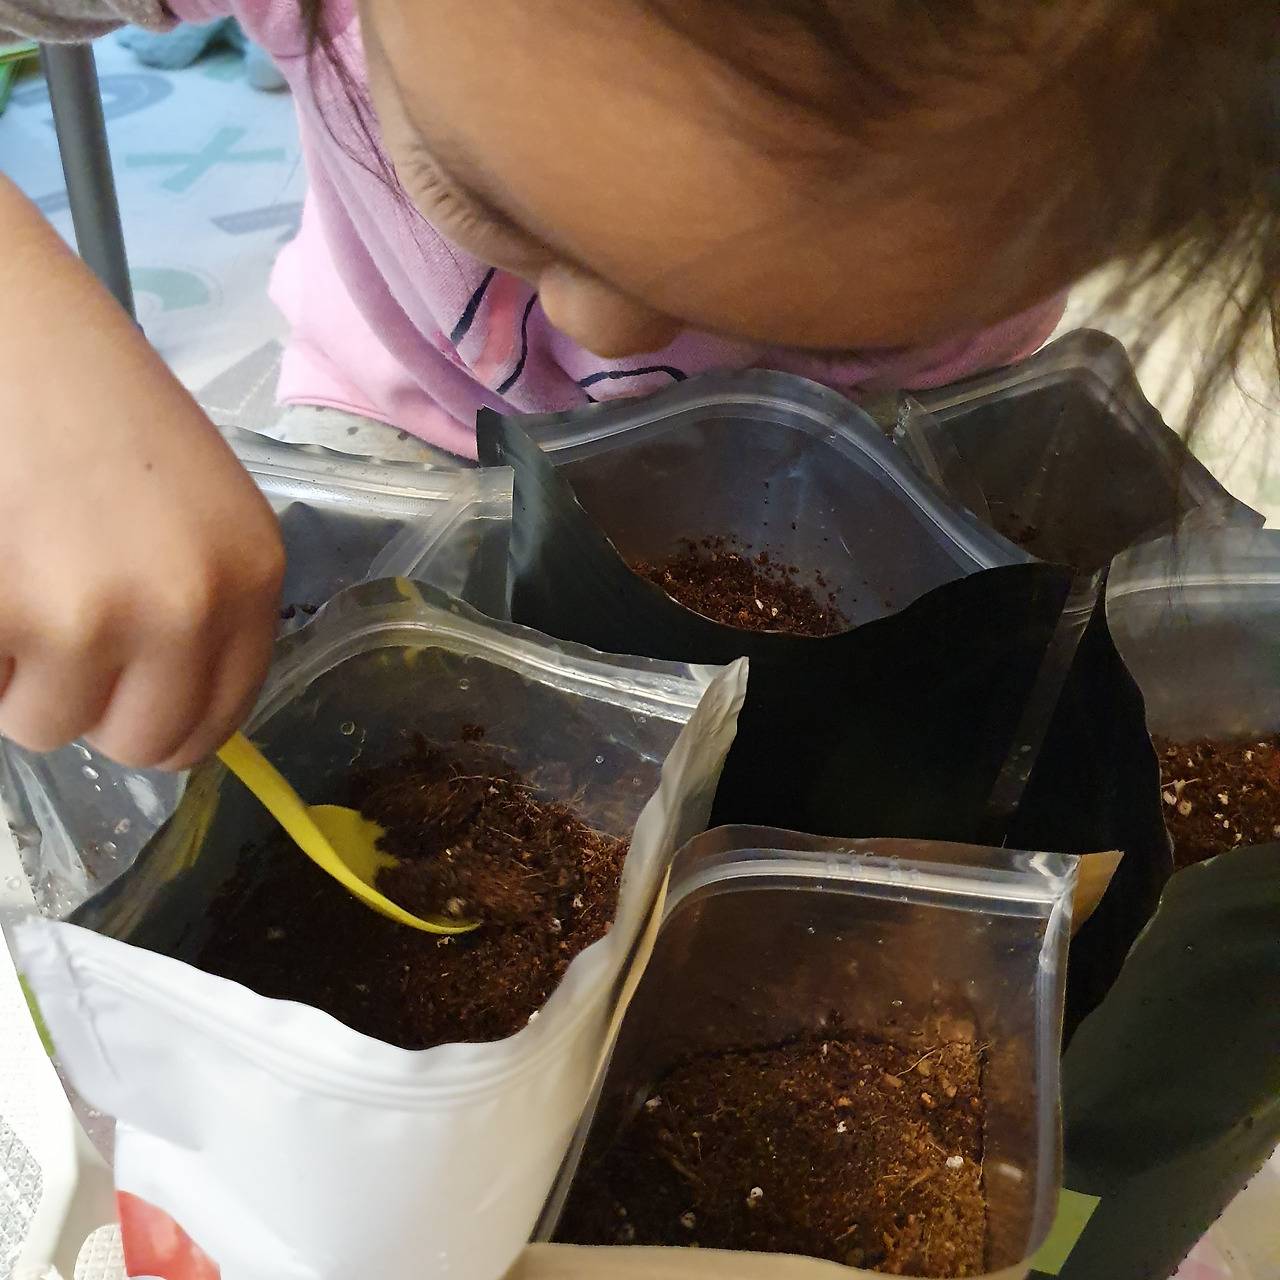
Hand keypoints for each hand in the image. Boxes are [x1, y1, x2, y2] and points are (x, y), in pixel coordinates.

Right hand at [0, 177, 284, 768]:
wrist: (8, 320)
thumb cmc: (94, 402)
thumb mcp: (197, 505)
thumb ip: (202, 602)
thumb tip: (165, 705)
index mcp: (252, 576)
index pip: (219, 720)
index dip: (162, 722)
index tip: (125, 698)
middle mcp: (192, 604)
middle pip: (142, 743)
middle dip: (92, 706)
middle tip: (60, 633)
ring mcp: (100, 614)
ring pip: (48, 725)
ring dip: (22, 676)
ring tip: (22, 575)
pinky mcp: (13, 612)